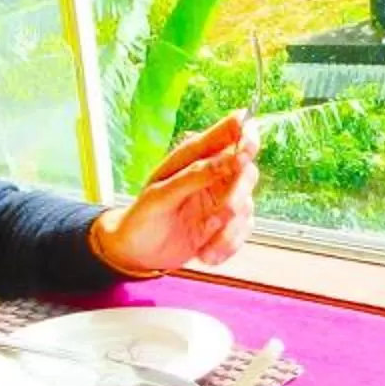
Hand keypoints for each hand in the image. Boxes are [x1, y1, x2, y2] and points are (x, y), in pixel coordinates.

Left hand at [94, 111, 261, 274]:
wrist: (137, 254)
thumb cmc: (143, 216)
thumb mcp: (161, 195)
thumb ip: (196, 175)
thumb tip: (231, 159)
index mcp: (195, 154)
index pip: (232, 131)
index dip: (247, 133)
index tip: (245, 152)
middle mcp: (214, 173)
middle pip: (247, 172)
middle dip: (237, 195)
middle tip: (223, 214)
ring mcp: (223, 199)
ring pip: (246, 207)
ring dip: (229, 231)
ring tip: (205, 248)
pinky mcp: (227, 224)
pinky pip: (242, 232)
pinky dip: (228, 246)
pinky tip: (206, 255)